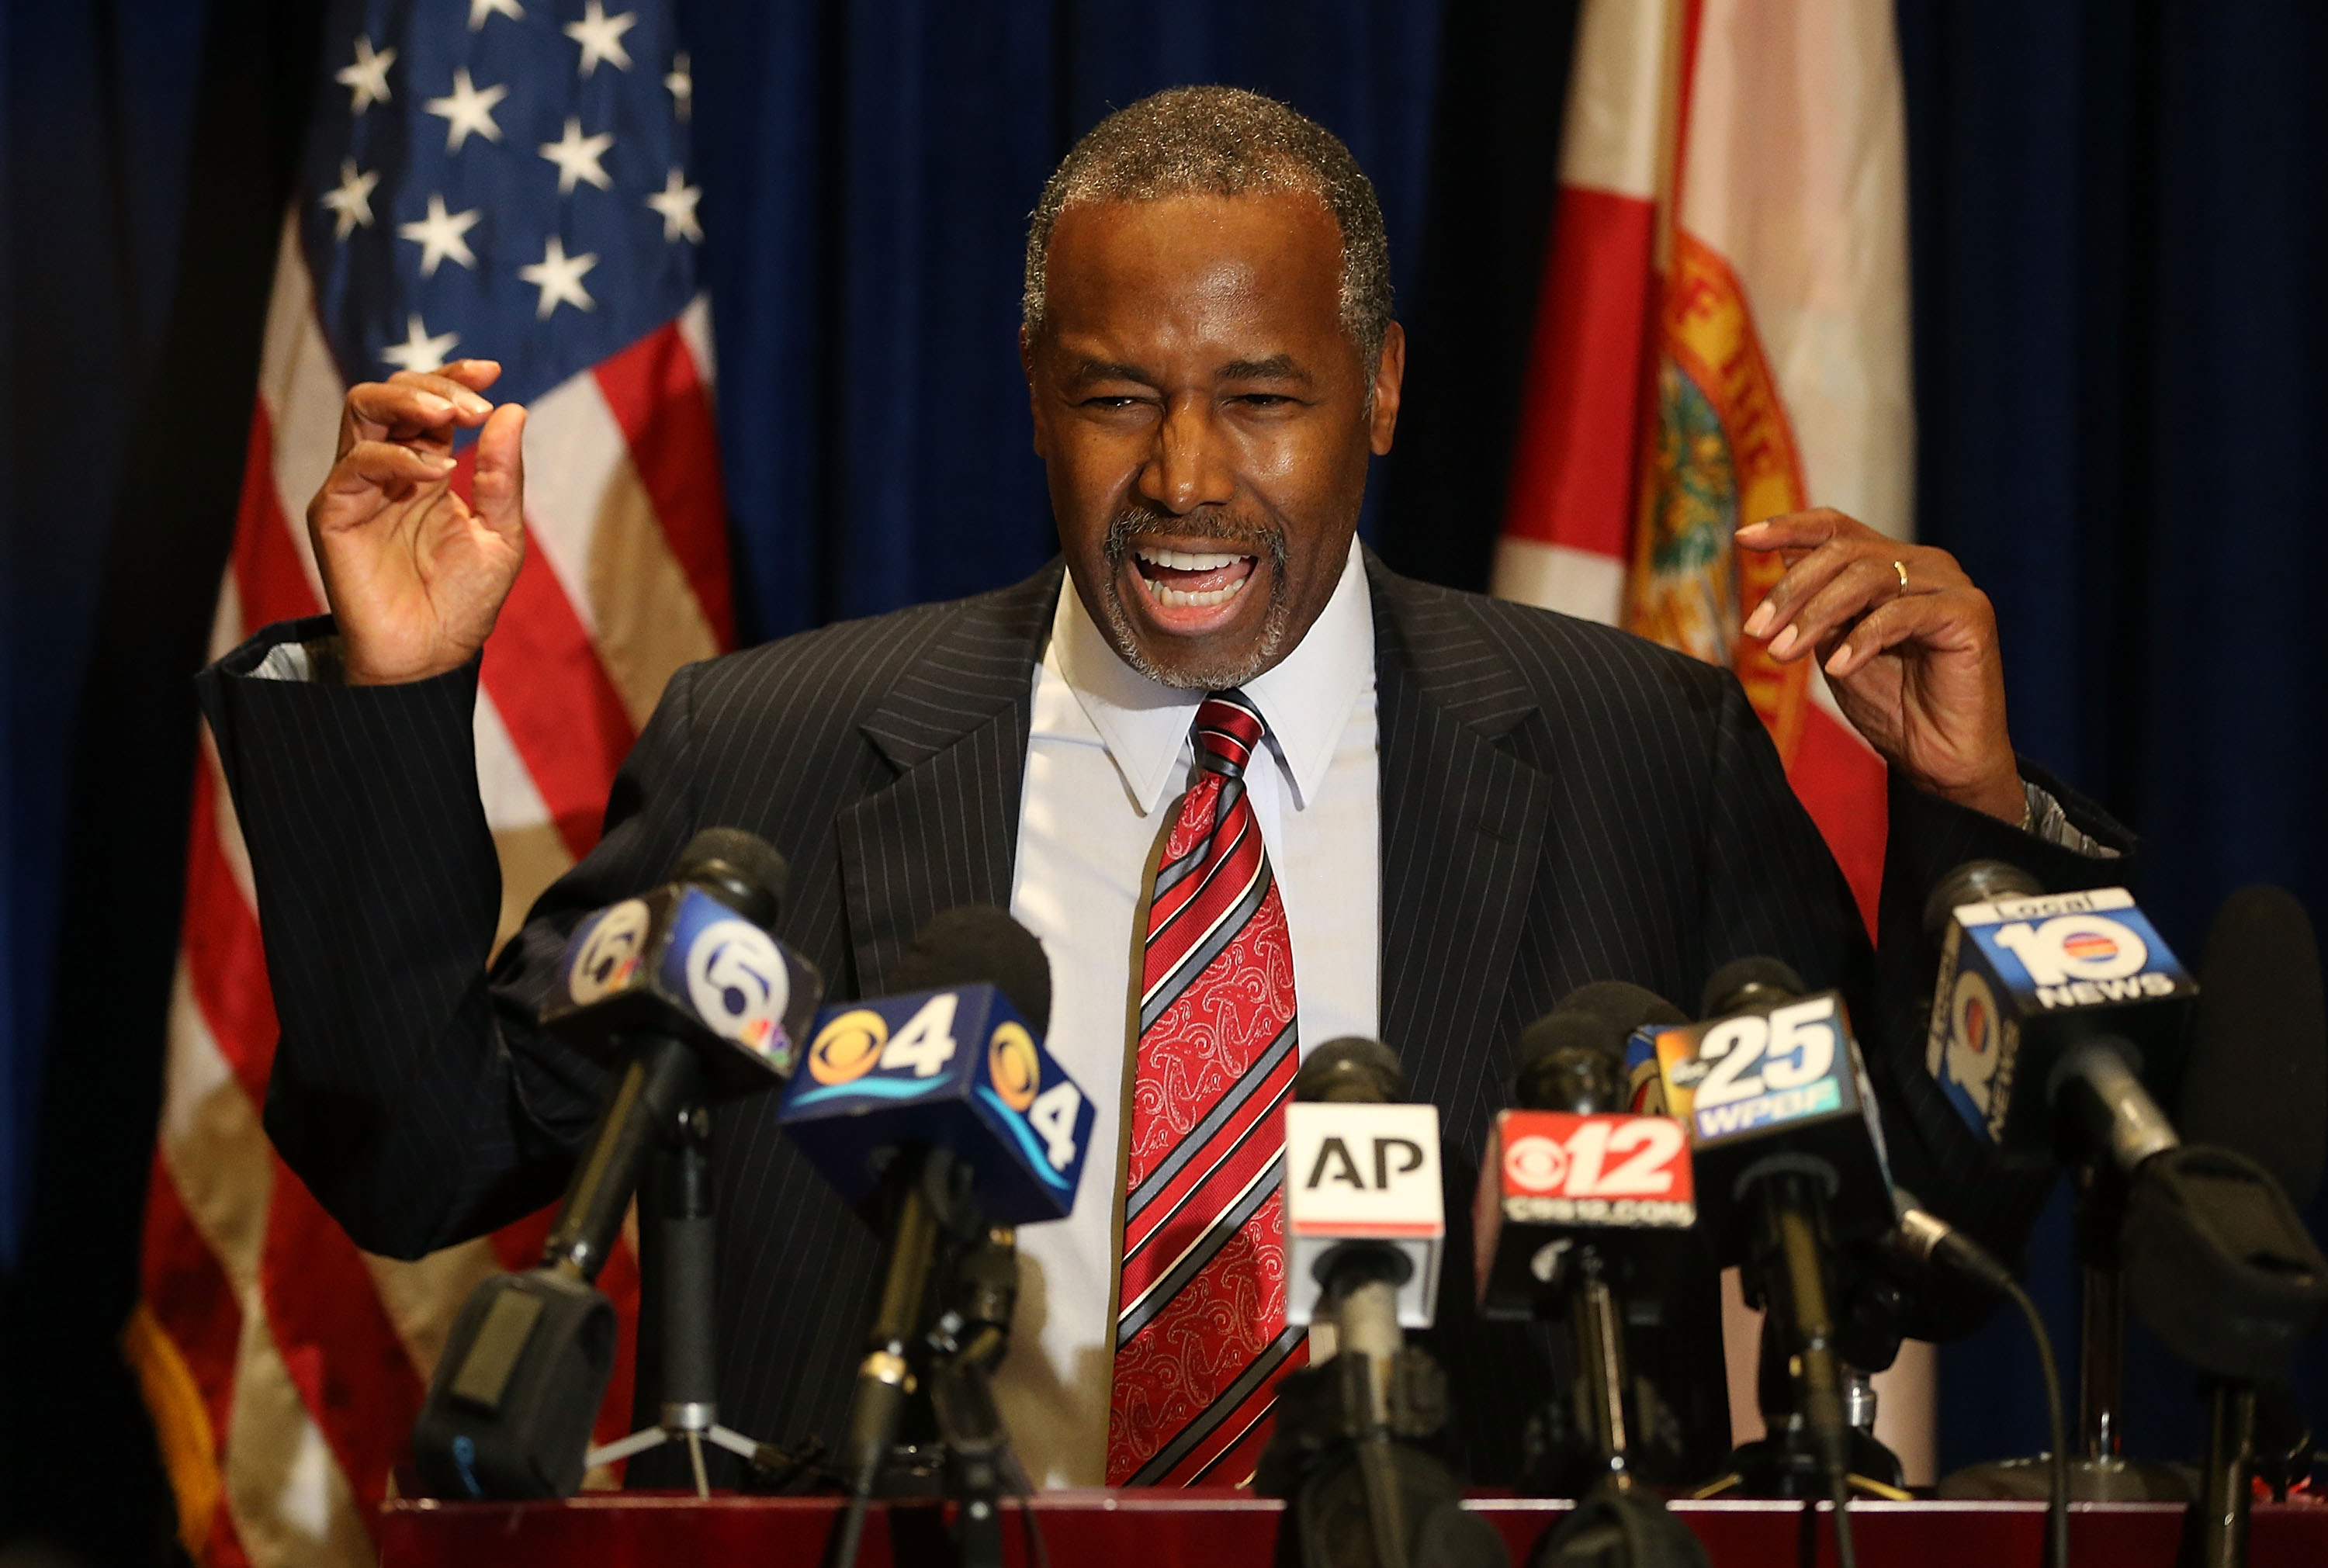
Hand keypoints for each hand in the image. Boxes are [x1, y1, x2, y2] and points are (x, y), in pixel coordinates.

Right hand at [306, 360, 525, 684]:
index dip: (454, 377)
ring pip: (361, 409)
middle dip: (435, 385)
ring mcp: (356, 487)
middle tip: (475, 404)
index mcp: (424, 467)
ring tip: (453, 418)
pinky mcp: (334, 512)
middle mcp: (386, 469)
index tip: (492, 371)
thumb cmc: (465, 600)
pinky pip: (355, 463)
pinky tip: (438, 474)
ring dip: (410, 402)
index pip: (428, 403)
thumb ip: (503, 475)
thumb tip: (513, 408)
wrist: (431, 656)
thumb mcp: (501, 533)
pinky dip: (398, 457)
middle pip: (389, 393)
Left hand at [1738, 509, 2022, 822]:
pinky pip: (1904, 613)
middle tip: (1756, 631)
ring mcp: (1949, 584)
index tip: (1742, 539)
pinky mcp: (1970, 613)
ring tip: (1784, 653)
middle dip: (1791, 590)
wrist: (1939, 758)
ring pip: (1868, 576)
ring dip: (1816, 614)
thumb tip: (1780, 558)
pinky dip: (1862, 638)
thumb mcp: (1834, 645)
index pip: (1836, 528)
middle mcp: (1922, 564)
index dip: (1789, 527)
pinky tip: (1837, 667)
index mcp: (1890, 564)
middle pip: (1844, 552)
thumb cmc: (1889, 704)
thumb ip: (1815, 604)